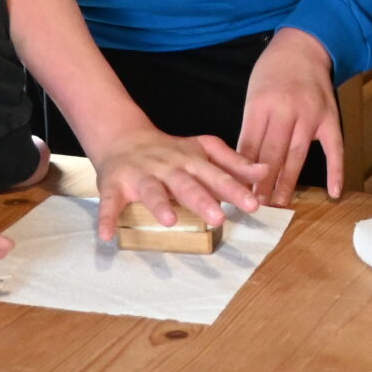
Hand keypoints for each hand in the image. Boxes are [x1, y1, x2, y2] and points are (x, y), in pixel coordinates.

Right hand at [93, 128, 267, 239]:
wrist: (122, 136)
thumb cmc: (169, 151)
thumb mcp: (203, 150)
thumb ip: (233, 162)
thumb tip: (265, 172)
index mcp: (189, 160)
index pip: (216, 175)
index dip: (234, 189)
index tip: (253, 205)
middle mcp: (166, 167)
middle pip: (186, 183)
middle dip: (202, 199)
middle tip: (219, 217)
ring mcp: (139, 175)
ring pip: (151, 190)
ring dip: (159, 204)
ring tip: (168, 221)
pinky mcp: (114, 185)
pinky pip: (109, 202)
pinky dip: (106, 218)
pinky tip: (106, 235)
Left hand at [238, 27, 343, 200]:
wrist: (303, 46)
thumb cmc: (272, 72)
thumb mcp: (253, 95)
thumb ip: (252, 127)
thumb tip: (242, 165)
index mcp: (260, 104)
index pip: (249, 145)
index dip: (242, 171)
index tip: (236, 193)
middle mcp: (286, 110)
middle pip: (272, 154)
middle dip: (261, 184)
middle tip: (254, 207)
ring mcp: (311, 114)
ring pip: (298, 155)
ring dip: (288, 183)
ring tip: (278, 205)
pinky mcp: (331, 117)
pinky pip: (334, 148)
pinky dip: (335, 171)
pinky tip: (333, 192)